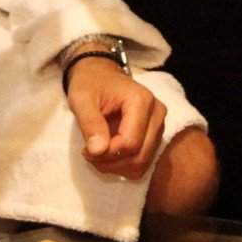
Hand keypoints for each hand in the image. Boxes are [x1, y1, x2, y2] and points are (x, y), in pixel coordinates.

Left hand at [65, 58, 166, 179]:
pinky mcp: (155, 135)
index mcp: (141, 100)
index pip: (130, 142)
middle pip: (139, 156)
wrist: (100, 75)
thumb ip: (90, 123)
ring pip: (142, 163)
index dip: (107, 154)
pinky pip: (143, 162)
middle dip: (111, 163)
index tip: (85, 150)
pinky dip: (124, 166)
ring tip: (97, 153)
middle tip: (89, 154)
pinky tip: (108, 154)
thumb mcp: (81, 99)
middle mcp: (157, 113)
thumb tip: (97, 151)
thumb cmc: (90, 84)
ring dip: (117, 167)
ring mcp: (159, 125)